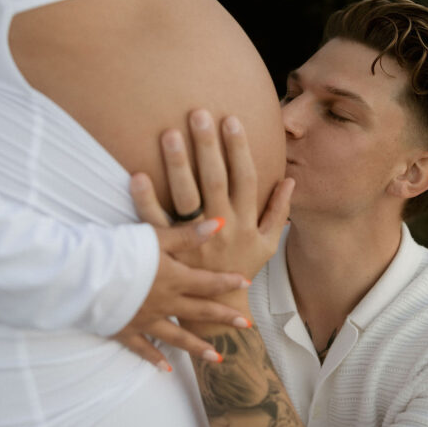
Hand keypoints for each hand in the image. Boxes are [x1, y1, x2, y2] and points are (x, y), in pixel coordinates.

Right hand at [115, 216, 251, 370]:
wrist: (88, 276)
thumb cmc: (121, 251)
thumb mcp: (156, 237)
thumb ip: (188, 234)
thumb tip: (219, 224)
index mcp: (174, 279)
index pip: (208, 281)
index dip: (228, 281)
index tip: (246, 283)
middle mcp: (165, 303)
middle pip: (200, 311)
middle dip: (224, 317)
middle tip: (246, 325)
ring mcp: (146, 320)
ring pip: (178, 337)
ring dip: (198, 347)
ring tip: (217, 358)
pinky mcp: (125, 330)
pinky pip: (144, 348)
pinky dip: (155, 359)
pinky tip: (166, 368)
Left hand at [132, 109, 293, 297]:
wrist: (218, 312)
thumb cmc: (242, 270)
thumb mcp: (269, 244)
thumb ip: (279, 211)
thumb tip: (290, 179)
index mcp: (245, 221)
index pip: (245, 177)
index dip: (239, 148)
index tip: (231, 120)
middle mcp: (221, 227)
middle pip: (215, 180)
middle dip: (207, 146)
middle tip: (198, 114)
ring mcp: (194, 240)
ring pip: (186, 197)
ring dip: (177, 165)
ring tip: (169, 133)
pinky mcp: (170, 250)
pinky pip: (156, 222)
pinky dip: (145, 199)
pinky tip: (137, 174)